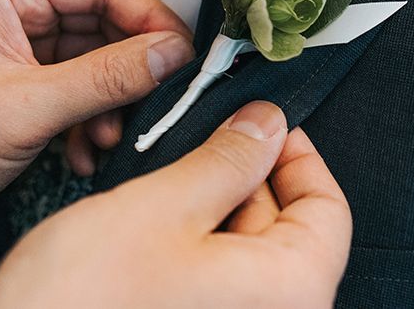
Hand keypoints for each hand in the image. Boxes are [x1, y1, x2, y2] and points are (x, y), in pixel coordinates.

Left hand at [0, 0, 193, 251]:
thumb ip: (106, 77)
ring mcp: (11, 33)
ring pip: (89, 52)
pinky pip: (70, 78)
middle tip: (155, 101)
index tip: (182, 54)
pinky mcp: (14, 67)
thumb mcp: (25, 109)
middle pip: (98, 16)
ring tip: (108, 137)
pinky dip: (85, 111)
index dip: (147, 16)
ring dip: (106, 98)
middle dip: (126, 67)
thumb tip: (170, 54)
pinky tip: (83, 148)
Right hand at [0, 102, 351, 308]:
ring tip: (167, 170)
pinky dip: (194, 229)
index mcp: (287, 295)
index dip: (297, 154)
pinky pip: (215, 267)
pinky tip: (156, 209)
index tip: (261, 122)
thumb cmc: (84, 299)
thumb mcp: (163, 207)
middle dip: (246, 170)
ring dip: (213, 196)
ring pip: (244, 242)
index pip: (329, 210)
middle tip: (199, 132)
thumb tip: (267, 124)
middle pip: (285, 224)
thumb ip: (226, 161)